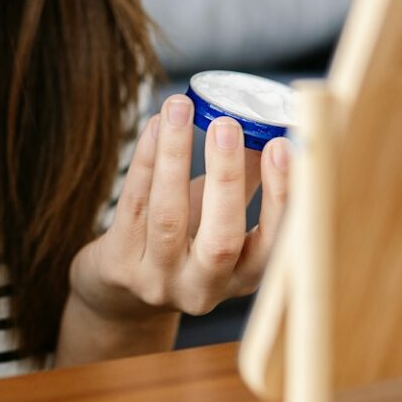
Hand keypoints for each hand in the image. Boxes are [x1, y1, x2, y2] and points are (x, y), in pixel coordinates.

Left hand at [68, 95, 292, 320]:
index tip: (282, 145)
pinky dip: (145, 158)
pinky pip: (133, 203)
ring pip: (168, 217)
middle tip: (227, 124)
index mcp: (242, 278)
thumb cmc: (183, 242)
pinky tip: (154, 124)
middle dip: (226, 178)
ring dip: (175, 156)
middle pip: (221, 241)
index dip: (279, 197)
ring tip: (180, 106)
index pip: (272, 245)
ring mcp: (158, 280)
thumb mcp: (217, 219)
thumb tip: (266, 121)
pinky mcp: (120, 264)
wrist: (122, 294)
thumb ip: (243, 178)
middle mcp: (203, 287)